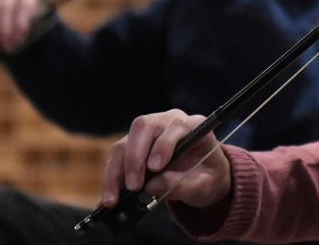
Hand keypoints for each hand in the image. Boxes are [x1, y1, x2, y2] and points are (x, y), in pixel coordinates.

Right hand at [0, 0, 46, 58]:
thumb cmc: (38, 18)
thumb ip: (35, 26)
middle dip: (4, 30)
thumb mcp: (42, 20)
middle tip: (8, 49)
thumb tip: (19, 40)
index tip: (19, 40)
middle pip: (4, 7)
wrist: (26, 12)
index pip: (25, 3)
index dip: (21, 22)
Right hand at [101, 109, 230, 208]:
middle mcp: (169, 122)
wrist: (202, 177)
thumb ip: (183, 185)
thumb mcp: (204, 184)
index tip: (155, 168)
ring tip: (115, 198)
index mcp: (194, 126)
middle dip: (135, 156)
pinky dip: (112, 175)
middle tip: (134, 186)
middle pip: (144, 127)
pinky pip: (118, 155)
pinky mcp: (135, 143)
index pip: (176, 126)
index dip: (164, 145)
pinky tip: (111, 195)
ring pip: (126, 141)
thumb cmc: (206, 176)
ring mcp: (150, 131)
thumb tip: (152, 186)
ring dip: (117, 170)